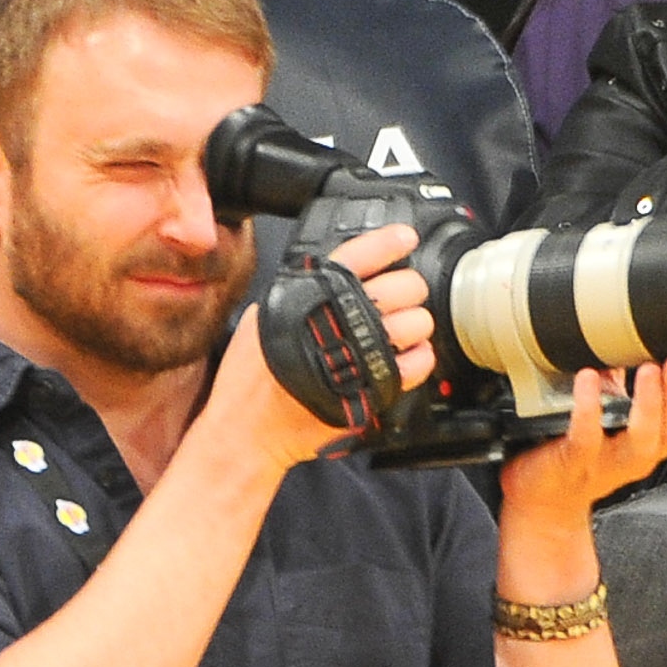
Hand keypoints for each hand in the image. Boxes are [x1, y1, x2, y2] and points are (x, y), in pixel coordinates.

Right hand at [199, 223, 434, 475]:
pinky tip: (406, 357)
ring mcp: (359, 353)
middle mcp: (337, 319)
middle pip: (403, 286)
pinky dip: (420, 357)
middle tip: (398, 298)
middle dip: (408, 289)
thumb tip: (330, 276)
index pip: (358, 254)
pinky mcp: (374, 386)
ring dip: (415, 324)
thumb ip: (297, 293)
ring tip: (400, 332)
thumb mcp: (262, 318)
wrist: (247, 429)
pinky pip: (419, 363)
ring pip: (418, 322)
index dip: (388, 242)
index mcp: (309, 296)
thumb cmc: (250, 378)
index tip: (405, 238)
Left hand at [497, 356, 666, 558]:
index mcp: (650, 444)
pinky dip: (589, 407)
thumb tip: (634, 347)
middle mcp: (636, 456)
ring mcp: (607, 462)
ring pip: (643, 438)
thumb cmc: (575, 459)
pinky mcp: (574, 462)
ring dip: (651, 403)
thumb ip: (624, 392)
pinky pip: (586, 436)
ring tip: (650, 369)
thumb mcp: (609, 422)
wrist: (541, 502)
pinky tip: (589, 378)